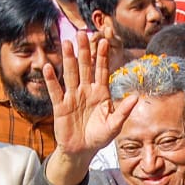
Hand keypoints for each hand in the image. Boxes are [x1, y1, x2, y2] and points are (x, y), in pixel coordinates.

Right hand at [44, 34, 136, 163]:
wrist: (82, 151)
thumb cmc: (99, 137)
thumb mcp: (115, 125)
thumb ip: (124, 111)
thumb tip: (136, 97)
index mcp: (101, 93)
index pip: (101, 70)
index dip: (102, 56)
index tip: (104, 41)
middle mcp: (86, 91)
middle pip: (85, 67)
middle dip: (84, 50)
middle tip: (82, 33)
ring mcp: (73, 97)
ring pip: (70, 74)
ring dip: (68, 59)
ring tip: (66, 43)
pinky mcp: (61, 106)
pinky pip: (56, 91)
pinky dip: (52, 80)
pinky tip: (49, 67)